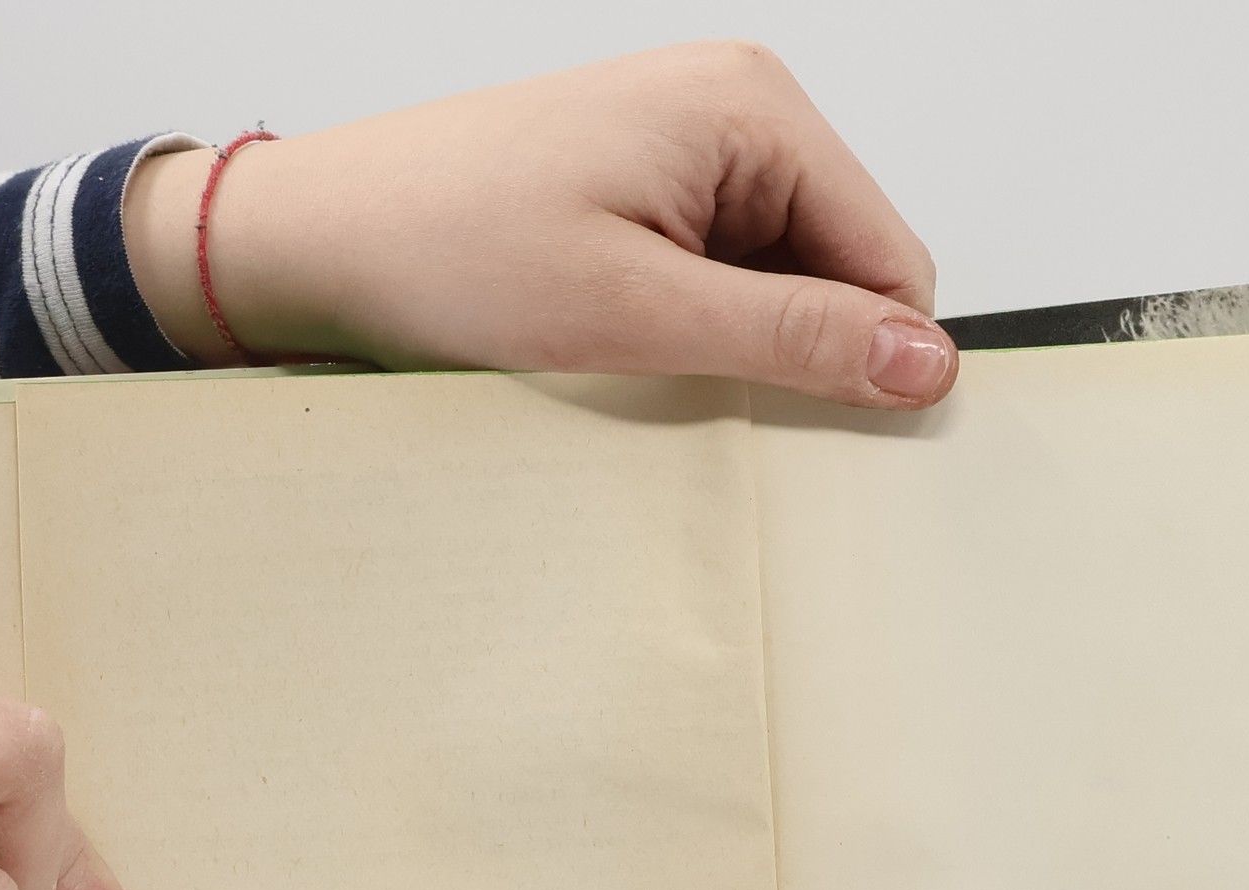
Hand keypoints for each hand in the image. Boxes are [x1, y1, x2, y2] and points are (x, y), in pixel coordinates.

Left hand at [125, 42, 957, 408]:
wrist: (324, 238)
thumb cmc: (450, 246)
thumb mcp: (640, 310)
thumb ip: (794, 336)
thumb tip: (925, 364)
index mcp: (752, 109)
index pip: (892, 260)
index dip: (866, 358)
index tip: (803, 422)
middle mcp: (736, 108)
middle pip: (847, 268)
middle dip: (797, 346)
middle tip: (696, 382)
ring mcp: (694, 145)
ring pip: (790, 281)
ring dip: (741, 340)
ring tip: (642, 350)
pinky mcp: (655, 185)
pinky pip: (731, 275)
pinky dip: (702, 325)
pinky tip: (631, 338)